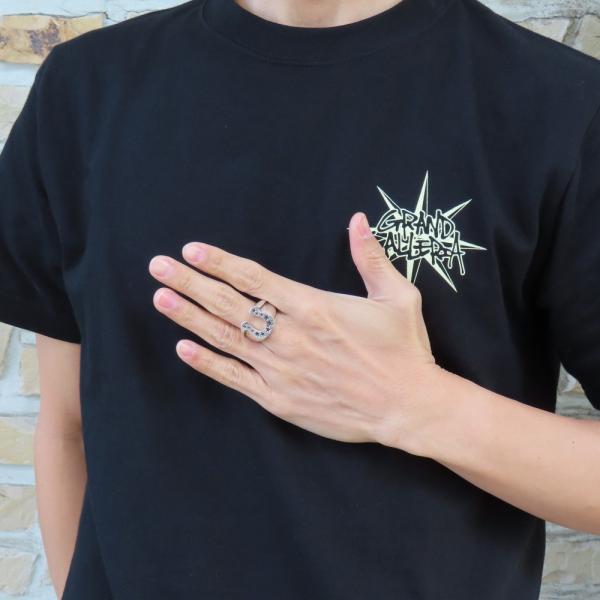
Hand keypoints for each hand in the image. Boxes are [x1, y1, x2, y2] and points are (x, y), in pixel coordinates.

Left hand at [148, 212, 446, 451]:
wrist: (407, 407)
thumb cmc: (404, 350)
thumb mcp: (397, 297)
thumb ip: (371, 257)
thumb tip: (358, 220)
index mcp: (314, 307)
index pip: (254, 278)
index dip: (220, 262)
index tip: (192, 250)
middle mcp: (290, 336)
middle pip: (229, 303)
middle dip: (191, 282)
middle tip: (159, 266)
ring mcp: (281, 369)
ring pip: (226, 337)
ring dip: (190, 317)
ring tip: (161, 298)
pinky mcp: (279, 399)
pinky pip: (235, 378)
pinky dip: (208, 363)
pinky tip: (183, 348)